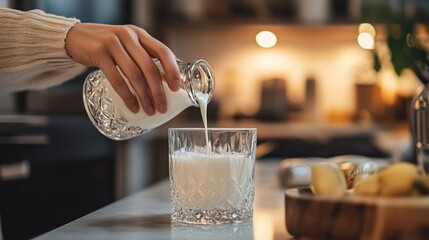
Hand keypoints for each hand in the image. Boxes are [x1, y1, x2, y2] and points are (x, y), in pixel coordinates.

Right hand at [65, 23, 180, 114]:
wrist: (75, 37)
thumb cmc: (106, 45)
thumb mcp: (127, 44)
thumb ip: (142, 56)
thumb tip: (163, 81)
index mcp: (140, 34)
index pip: (162, 51)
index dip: (172, 70)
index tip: (176, 87)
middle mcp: (129, 36)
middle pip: (149, 67)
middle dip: (158, 91)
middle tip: (162, 107)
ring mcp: (113, 44)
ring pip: (135, 75)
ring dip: (144, 96)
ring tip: (149, 110)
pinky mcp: (99, 53)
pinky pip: (117, 79)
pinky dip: (127, 96)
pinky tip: (132, 107)